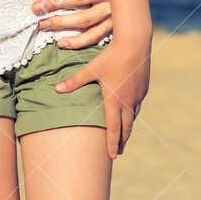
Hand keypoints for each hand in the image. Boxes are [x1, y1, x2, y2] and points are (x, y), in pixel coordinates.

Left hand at [55, 38, 149, 159]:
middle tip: (118, 152)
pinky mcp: (144, 87)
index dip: (112, 143)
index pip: (113, 128)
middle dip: (122, 141)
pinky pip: (138, 105)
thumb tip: (56, 89)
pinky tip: (130, 113)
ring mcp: (138, 94)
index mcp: (114, 100)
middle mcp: (128, 101)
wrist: (134, 44)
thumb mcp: (90, 69)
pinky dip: (133, 113)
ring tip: (124, 136)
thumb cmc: (110, 57)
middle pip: (126, 127)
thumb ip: (74, 81)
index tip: (112, 156)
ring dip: (128, 128)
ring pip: (133, 117)